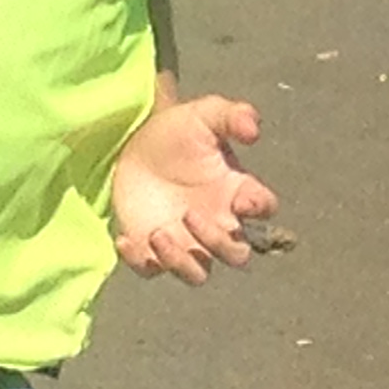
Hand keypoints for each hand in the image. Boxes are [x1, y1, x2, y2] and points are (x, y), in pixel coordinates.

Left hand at [111, 94, 277, 283]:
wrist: (133, 143)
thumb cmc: (177, 132)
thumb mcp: (205, 114)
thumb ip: (233, 116)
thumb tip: (253, 132)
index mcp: (235, 191)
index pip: (263, 209)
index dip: (259, 209)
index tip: (240, 200)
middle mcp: (216, 222)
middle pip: (236, 255)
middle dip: (218, 243)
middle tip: (190, 214)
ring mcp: (185, 240)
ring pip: (198, 274)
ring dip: (182, 262)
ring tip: (158, 233)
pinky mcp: (150, 248)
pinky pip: (151, 271)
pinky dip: (140, 262)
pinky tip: (125, 239)